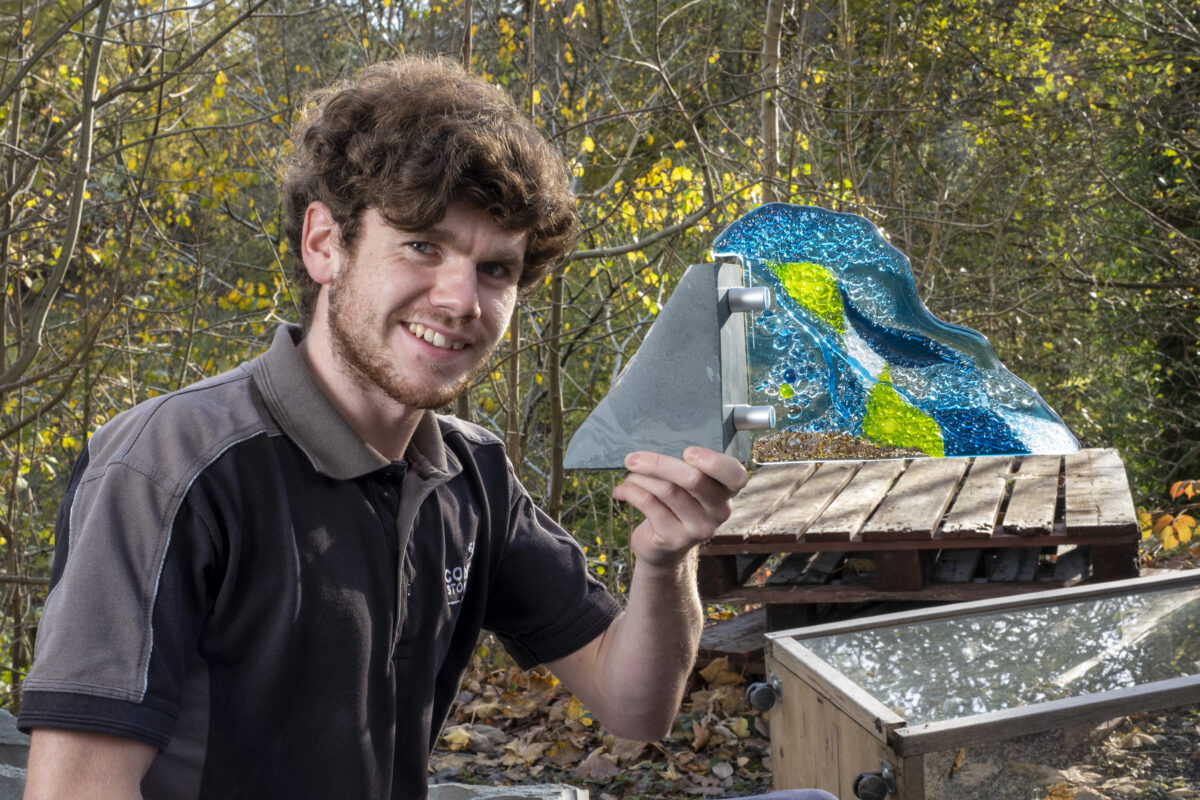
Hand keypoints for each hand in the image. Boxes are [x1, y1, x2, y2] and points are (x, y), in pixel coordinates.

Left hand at [612, 447, 748, 569]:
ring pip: (667, 491)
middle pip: (693, 479)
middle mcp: (719, 511)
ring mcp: (698, 528)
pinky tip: (620, 490)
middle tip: (632, 458)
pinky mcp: (674, 538)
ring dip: (640, 478)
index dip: (714, 462)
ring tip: (627, 474)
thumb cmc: (676, 505)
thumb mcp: (689, 487)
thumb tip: (652, 439)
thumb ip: (685, 467)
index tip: (688, 451)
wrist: (663, 549)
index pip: (735, 475)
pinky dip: (630, 492)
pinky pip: (649, 505)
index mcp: (727, 490)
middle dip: (658, 463)